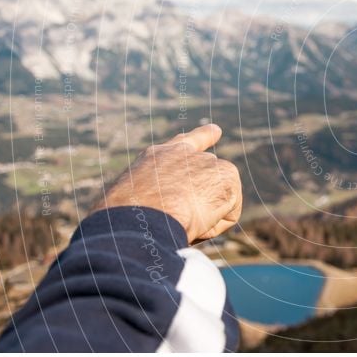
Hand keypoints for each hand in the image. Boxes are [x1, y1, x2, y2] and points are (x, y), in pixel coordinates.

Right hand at [96, 124, 242, 243]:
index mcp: (157, 157)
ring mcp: (207, 162)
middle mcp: (185, 153)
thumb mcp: (131, 203)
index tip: (216, 130)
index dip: (202, 136)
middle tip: (204, 205)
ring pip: (217, 201)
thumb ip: (157, 200)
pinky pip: (228, 214)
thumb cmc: (127, 219)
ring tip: (180, 221)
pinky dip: (215, 227)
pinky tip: (196, 223)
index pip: (183, 143)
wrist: (141, 216)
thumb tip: (179, 214)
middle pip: (211, 169)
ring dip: (204, 219)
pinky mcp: (227, 174)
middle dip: (215, 188)